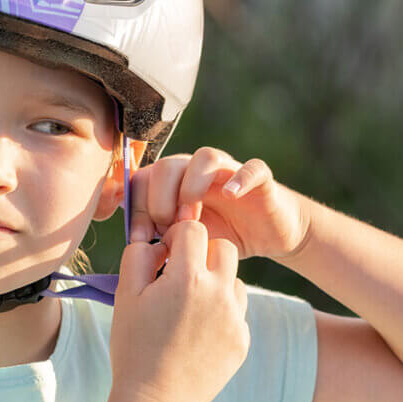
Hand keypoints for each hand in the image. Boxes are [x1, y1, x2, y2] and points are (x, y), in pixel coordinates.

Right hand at [110, 220, 248, 401]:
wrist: (155, 401)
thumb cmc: (134, 345)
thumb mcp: (125, 295)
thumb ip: (139, 256)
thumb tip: (157, 241)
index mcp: (187, 278)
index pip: (194, 229)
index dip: (176, 236)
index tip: (165, 255)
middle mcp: (219, 294)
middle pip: (223, 247)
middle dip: (202, 252)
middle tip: (180, 275)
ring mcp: (235, 319)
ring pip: (235, 279)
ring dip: (215, 282)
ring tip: (189, 306)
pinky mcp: (242, 341)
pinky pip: (237, 311)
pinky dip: (221, 312)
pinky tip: (197, 331)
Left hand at [128, 147, 310, 259]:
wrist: (267, 234)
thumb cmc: (221, 234)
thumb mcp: (186, 240)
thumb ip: (163, 235)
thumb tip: (135, 244)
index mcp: (175, 183)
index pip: (144, 179)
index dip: (136, 207)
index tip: (138, 239)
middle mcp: (198, 170)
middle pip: (168, 165)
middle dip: (160, 198)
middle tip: (167, 228)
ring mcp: (229, 170)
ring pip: (205, 157)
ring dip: (192, 186)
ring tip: (192, 218)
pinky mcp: (260, 179)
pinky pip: (252, 168)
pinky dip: (240, 178)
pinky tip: (231, 196)